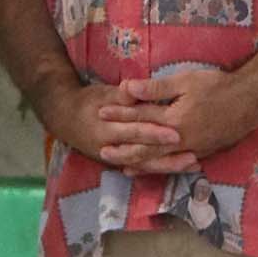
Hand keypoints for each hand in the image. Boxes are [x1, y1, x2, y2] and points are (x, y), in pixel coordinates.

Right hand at [44, 81, 197, 174]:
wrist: (64, 119)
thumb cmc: (86, 102)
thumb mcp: (102, 95)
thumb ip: (121, 96)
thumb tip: (133, 88)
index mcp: (106, 129)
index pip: (134, 133)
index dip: (155, 134)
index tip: (176, 134)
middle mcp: (111, 149)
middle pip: (143, 154)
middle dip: (168, 156)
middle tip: (193, 156)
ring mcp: (114, 159)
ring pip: (145, 166)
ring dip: (169, 166)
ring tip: (193, 164)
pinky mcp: (118, 162)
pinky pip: (142, 168)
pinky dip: (160, 168)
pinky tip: (180, 168)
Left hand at [104, 68, 257, 160]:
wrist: (251, 101)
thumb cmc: (218, 86)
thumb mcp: (185, 81)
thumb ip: (156, 88)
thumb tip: (127, 88)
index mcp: (173, 120)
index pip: (140, 117)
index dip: (119, 114)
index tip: (101, 112)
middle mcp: (180, 140)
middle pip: (145, 147)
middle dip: (122, 148)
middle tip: (101, 151)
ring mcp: (191, 150)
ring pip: (159, 161)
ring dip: (139, 164)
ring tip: (121, 167)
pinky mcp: (202, 154)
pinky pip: (176, 165)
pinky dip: (160, 169)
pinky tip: (152, 170)